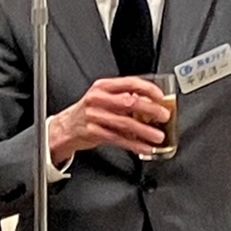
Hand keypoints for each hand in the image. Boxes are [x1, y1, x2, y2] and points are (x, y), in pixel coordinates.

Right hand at [49, 76, 171, 162]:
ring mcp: (95, 116)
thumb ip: (125, 98)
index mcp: (104, 86)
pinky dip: (134, 144)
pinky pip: (118, 139)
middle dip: (150, 109)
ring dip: (145, 131)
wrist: (66, 127)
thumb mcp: (105, 98)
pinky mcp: (94, 133)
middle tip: (164, 116)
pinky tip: (144, 148)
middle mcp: (98, 99)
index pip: (130, 83)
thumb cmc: (89, 111)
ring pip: (125, 123)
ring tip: (158, 136)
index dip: (148, 89)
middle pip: (129, 102)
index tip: (161, 97)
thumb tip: (152, 105)